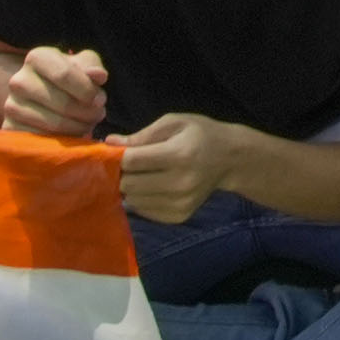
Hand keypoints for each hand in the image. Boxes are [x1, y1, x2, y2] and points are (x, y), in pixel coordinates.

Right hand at [0, 44, 111, 140]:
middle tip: (98, 114)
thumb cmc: (69, 78)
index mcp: (37, 57)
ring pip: (55, 124)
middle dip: (88, 112)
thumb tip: (98, 76)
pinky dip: (62, 141)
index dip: (88, 90)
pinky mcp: (10, 129)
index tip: (100, 99)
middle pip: (63, 103)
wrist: (43, 97)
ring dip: (79, 127)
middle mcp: (18, 80)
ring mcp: (11, 106)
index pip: (65, 74)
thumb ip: (92, 66)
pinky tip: (71, 134)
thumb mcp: (83, 65)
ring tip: (87, 123)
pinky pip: (43, 140)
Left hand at [111, 112, 238, 225]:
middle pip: (129, 184)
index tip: (116, 152)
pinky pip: (144, 212)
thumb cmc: (200, 134)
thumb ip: (142, 135)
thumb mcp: (174, 123)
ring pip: (133, 201)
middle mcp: (180, 183)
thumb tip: (110, 142)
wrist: (230, 159)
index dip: (117, 156)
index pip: (132, 162)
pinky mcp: (179, 217)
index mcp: (179, 155)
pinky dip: (141, 200)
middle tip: (128, 165)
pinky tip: (151, 187)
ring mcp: (180, 203)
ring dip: (130, 188)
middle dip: (122, 174)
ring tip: (140, 175)